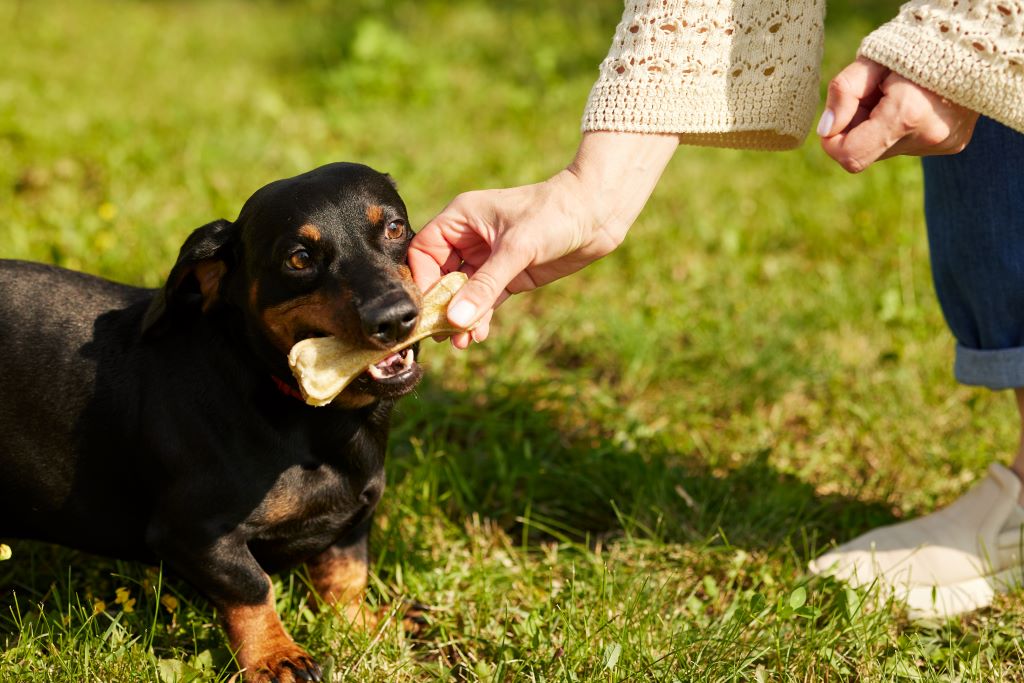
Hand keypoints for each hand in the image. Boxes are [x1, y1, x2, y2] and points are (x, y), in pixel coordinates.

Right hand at [409, 132, 676, 347]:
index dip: (421, 280)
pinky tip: (477, 335)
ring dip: (461, 317)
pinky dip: (480, 317)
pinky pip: (486, 300)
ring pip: (463, 293)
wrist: (597, 215)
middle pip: (440, 276)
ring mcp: (489, 258)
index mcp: (461, 218)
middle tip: (440, 334)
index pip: (424, 252)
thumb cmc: (554, 214)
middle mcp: (470, 238)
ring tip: (460, 343)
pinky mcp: (509, 275)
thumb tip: (456, 320)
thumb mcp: (517, 250)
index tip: (425, 309)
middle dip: (441, 306)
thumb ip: (485, 286)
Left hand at [818, 56, 979, 172]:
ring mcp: (944, 144)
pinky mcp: (953, 145)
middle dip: (858, 127)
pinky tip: (916, 103)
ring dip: (879, 126)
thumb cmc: (916, 47)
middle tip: (873, 96)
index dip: (833, 141)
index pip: (851, 156)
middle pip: (865, 151)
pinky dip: (900, 127)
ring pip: (885, 148)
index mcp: (907, 114)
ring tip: (898, 95)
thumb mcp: (873, 60)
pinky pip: (907, 144)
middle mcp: (928, 136)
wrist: (974, 43)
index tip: (836, 119)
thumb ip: (844, 92)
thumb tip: (826, 130)